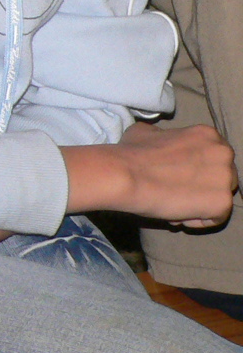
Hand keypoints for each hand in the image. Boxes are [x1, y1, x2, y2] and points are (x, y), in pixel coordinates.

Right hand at [64, 122, 237, 226]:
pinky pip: (216, 217)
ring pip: (219, 198)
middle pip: (221, 177)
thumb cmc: (132, 152)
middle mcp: (223, 153)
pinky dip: (197, 220)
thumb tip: (161, 142)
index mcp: (208, 135)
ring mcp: (225, 178)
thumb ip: (166, 137)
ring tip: (174, 206)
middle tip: (175, 193)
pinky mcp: (222, 202)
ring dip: (199, 204)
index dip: (195, 169)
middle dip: (201, 187)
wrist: (125, 174)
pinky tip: (178, 215)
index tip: (177, 176)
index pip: (212, 157)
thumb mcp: (148, 132)